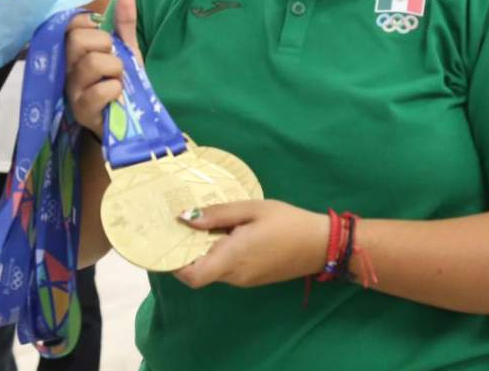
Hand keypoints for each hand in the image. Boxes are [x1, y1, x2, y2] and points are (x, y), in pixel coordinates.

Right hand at [65, 0, 137, 138]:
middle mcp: (66, 67)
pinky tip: (116, 95)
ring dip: (115, 69)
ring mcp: (71, 89)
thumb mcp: (126, 48)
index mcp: (75, 50)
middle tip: (114, 60)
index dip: (92, 25)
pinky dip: (114, 89)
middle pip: (77, 40)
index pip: (71, 23)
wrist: (130, 118)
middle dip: (105, 45)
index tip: (106, 38)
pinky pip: (98, 91)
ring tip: (117, 79)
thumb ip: (124, 20)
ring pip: (91, 64)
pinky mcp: (81, 110)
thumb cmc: (121, 80)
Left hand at [173, 200, 329, 288]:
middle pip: (199, 272)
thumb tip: (184, 218)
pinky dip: (219, 255)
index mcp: (232, 258)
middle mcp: (234, 275)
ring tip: (202, 224)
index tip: (167, 242)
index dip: (174, 265)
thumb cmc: (287, 222)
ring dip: (204, 252)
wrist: (320, 244)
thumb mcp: (252, 209)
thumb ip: (218, 214)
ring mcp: (244, 280)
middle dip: (187, 253)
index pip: (192, 276)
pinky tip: (225, 233)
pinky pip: (226, 269)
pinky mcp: (252, 278)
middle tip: (179, 226)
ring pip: (212, 270)